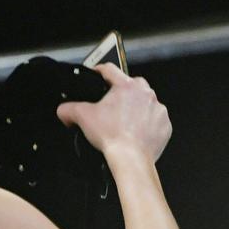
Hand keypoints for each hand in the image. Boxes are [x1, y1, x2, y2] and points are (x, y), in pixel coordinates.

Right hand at [57, 63, 171, 165]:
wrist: (131, 158)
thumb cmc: (112, 136)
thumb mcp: (82, 117)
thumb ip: (68, 109)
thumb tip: (63, 110)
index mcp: (126, 86)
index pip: (110, 69)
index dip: (99, 70)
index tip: (96, 75)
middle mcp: (145, 94)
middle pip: (131, 84)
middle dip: (121, 91)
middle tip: (111, 104)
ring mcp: (158, 110)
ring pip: (145, 101)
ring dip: (136, 107)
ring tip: (123, 121)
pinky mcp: (165, 125)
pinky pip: (155, 119)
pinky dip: (147, 123)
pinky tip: (135, 132)